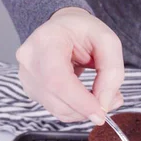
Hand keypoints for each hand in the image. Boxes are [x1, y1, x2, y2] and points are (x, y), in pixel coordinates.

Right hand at [16, 7, 124, 124]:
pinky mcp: (31, 89)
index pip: (58, 79)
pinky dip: (75, 109)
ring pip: (57, 109)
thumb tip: (104, 103)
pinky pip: (56, 109)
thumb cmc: (83, 30)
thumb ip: (112, 71)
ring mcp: (27, 76)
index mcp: (46, 40)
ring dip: (83, 110)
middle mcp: (30, 59)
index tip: (101, 112)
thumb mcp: (108, 41)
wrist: (63, 27)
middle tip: (111, 100)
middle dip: (87, 107)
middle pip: (57, 98)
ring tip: (101, 94)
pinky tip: (86, 96)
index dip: (80, 101)